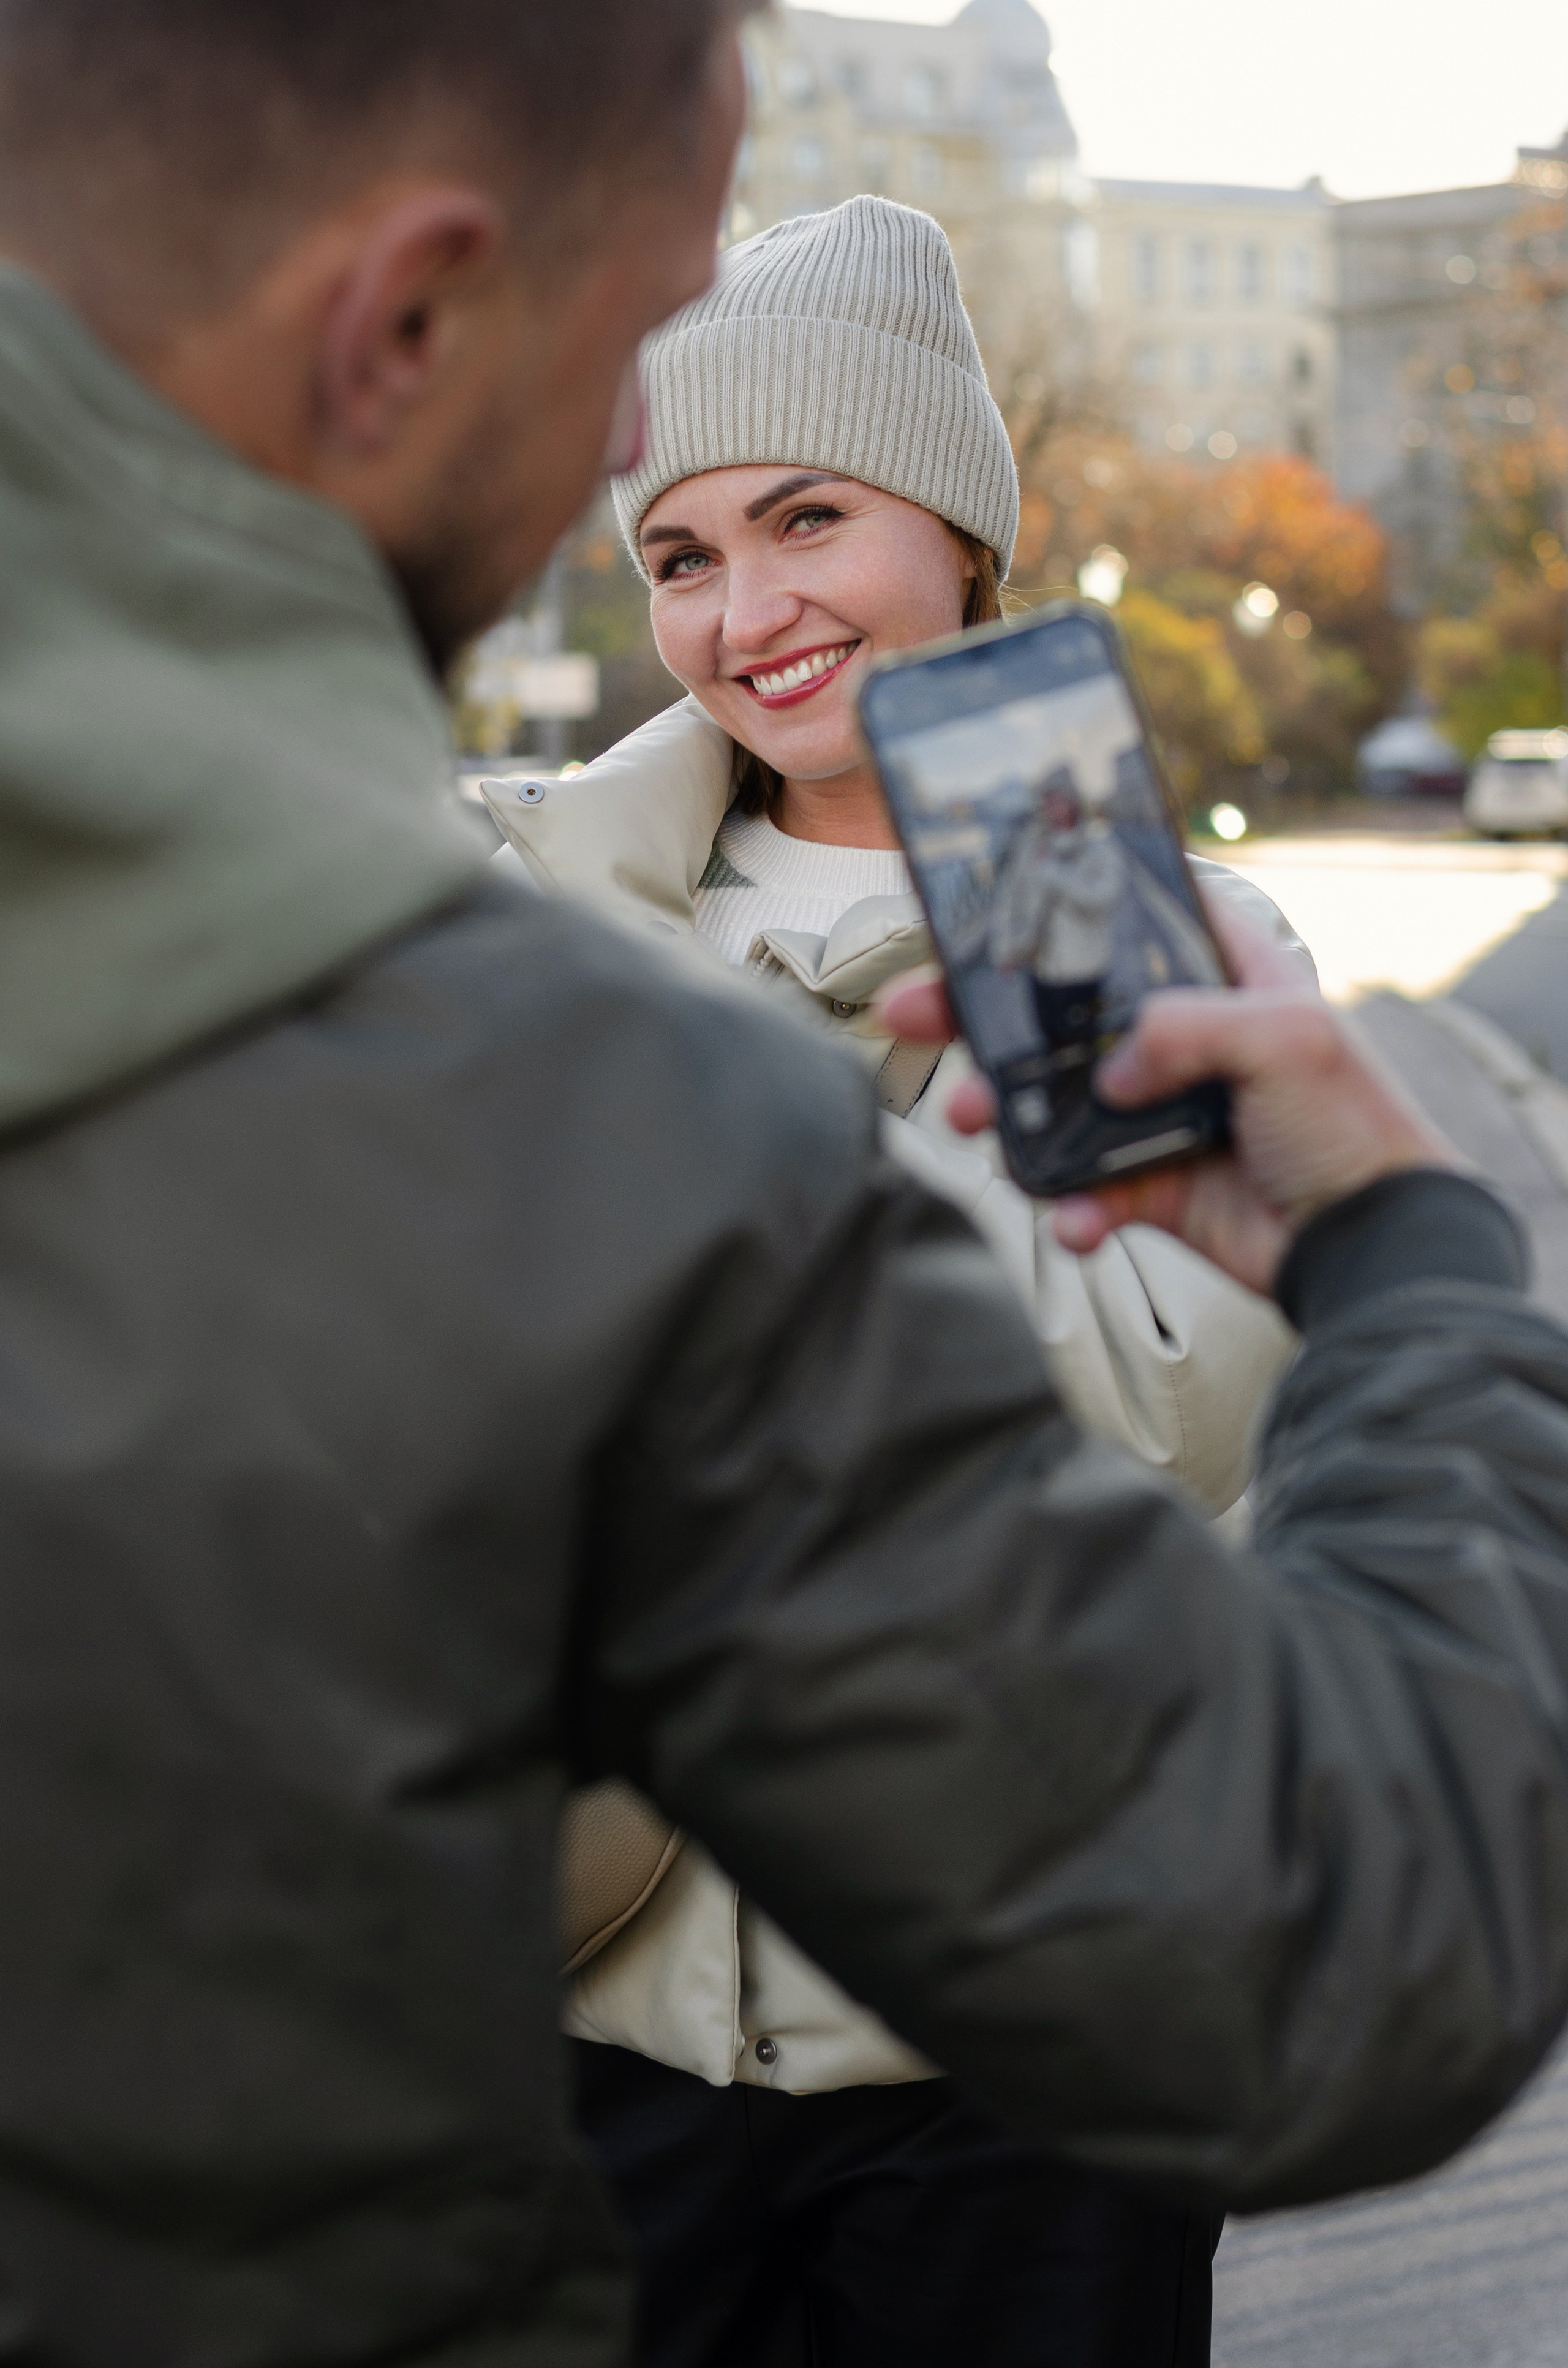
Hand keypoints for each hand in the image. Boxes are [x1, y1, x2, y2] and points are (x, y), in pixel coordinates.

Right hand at [876, 900, 1453, 1297]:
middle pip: (1063, 1015)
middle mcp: (1183, 1041)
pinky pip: (1084, 1191)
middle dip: (984, 1019)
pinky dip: (1069, 1207)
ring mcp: (1160, 1115)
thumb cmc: (1355, 1126)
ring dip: (1005, 1116)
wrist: (1370, 1246)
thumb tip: (1113, 1070)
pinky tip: (1077, 1219)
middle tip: (915, 1015)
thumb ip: (1187, 1028)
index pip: (1132, 923)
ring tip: (974, 1122)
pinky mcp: (1151, 1186)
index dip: (1066, 909)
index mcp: (1224, 980)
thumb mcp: (1286, 1038)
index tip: (989, 904)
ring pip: (1054, 1105)